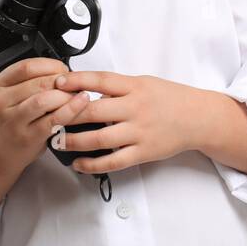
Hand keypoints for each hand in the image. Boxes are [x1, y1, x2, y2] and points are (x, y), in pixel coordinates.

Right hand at [0, 57, 95, 169]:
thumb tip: (65, 72)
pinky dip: (72, 109)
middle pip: (39, 83)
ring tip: (76, 95)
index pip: (27, 67)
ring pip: (45, 100)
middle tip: (74, 85)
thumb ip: (33, 80)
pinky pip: (54, 119)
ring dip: (66, 95)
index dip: (51, 65)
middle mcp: (2, 102)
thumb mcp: (13, 94)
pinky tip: (81, 104)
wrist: (0, 150)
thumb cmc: (13, 119)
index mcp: (0, 85)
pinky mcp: (28, 137)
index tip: (63, 70)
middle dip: (63, 82)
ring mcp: (14, 121)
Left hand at [52, 70, 205, 173]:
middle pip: (94, 111)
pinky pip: (114, 162)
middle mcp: (136, 108)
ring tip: (56, 141)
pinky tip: (78, 164)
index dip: (77, 81)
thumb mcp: (145, 82)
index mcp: (135, 87)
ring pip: (99, 139)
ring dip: (73, 141)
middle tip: (47, 117)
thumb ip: (118, 87)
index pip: (101, 80)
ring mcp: (139, 132)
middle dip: (67, 115)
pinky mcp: (143, 152)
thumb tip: (84, 87)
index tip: (57, 82)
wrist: (199, 118)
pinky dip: (93, 164)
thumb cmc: (170, 98)